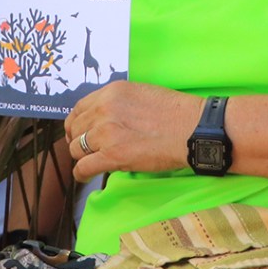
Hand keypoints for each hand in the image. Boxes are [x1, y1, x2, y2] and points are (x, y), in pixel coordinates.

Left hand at [64, 81, 202, 181]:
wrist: (191, 129)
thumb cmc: (175, 112)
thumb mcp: (141, 94)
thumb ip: (118, 103)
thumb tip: (106, 118)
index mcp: (112, 92)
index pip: (80, 108)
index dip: (77, 123)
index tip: (79, 131)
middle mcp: (104, 108)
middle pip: (76, 129)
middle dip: (78, 141)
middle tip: (86, 150)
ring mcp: (106, 132)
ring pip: (77, 148)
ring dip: (82, 157)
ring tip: (89, 163)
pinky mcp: (111, 155)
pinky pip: (83, 167)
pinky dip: (82, 174)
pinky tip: (86, 176)